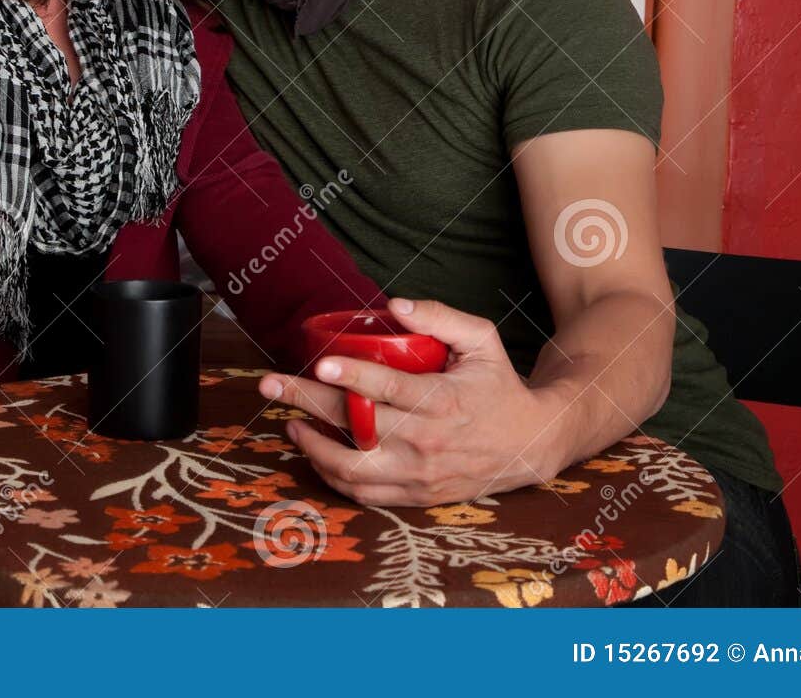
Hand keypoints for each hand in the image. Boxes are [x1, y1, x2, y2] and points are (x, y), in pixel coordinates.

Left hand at [258, 298, 565, 506]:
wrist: (530, 443)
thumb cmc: (499, 385)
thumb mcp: (483, 341)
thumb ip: (442, 317)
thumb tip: (396, 304)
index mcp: (442, 402)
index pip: (387, 390)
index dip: (352, 376)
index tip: (321, 363)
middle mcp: (426, 442)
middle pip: (355, 426)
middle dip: (306, 403)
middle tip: (270, 384)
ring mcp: (418, 474)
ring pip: (351, 469)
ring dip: (311, 446)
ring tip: (287, 422)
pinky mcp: (415, 495)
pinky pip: (363, 493)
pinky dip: (331, 475)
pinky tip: (313, 450)